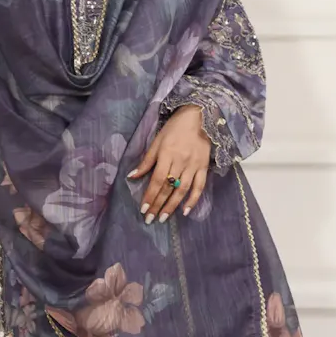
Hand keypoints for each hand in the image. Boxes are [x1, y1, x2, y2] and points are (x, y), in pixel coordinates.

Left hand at [127, 106, 210, 220]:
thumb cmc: (174, 128)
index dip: (150, 196)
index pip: (157, 180)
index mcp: (166, 154)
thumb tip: (132, 176)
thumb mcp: (157, 141)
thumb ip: (146, 161)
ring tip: (163, 218)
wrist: (199, 117)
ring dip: (172, 206)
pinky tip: (185, 211)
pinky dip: (193, 200)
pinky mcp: (204, 167)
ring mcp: (193, 165)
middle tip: (150, 219)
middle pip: (168, 187)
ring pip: (182, 190)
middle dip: (158, 205)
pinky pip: (199, 187)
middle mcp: (180, 161)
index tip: (143, 209)